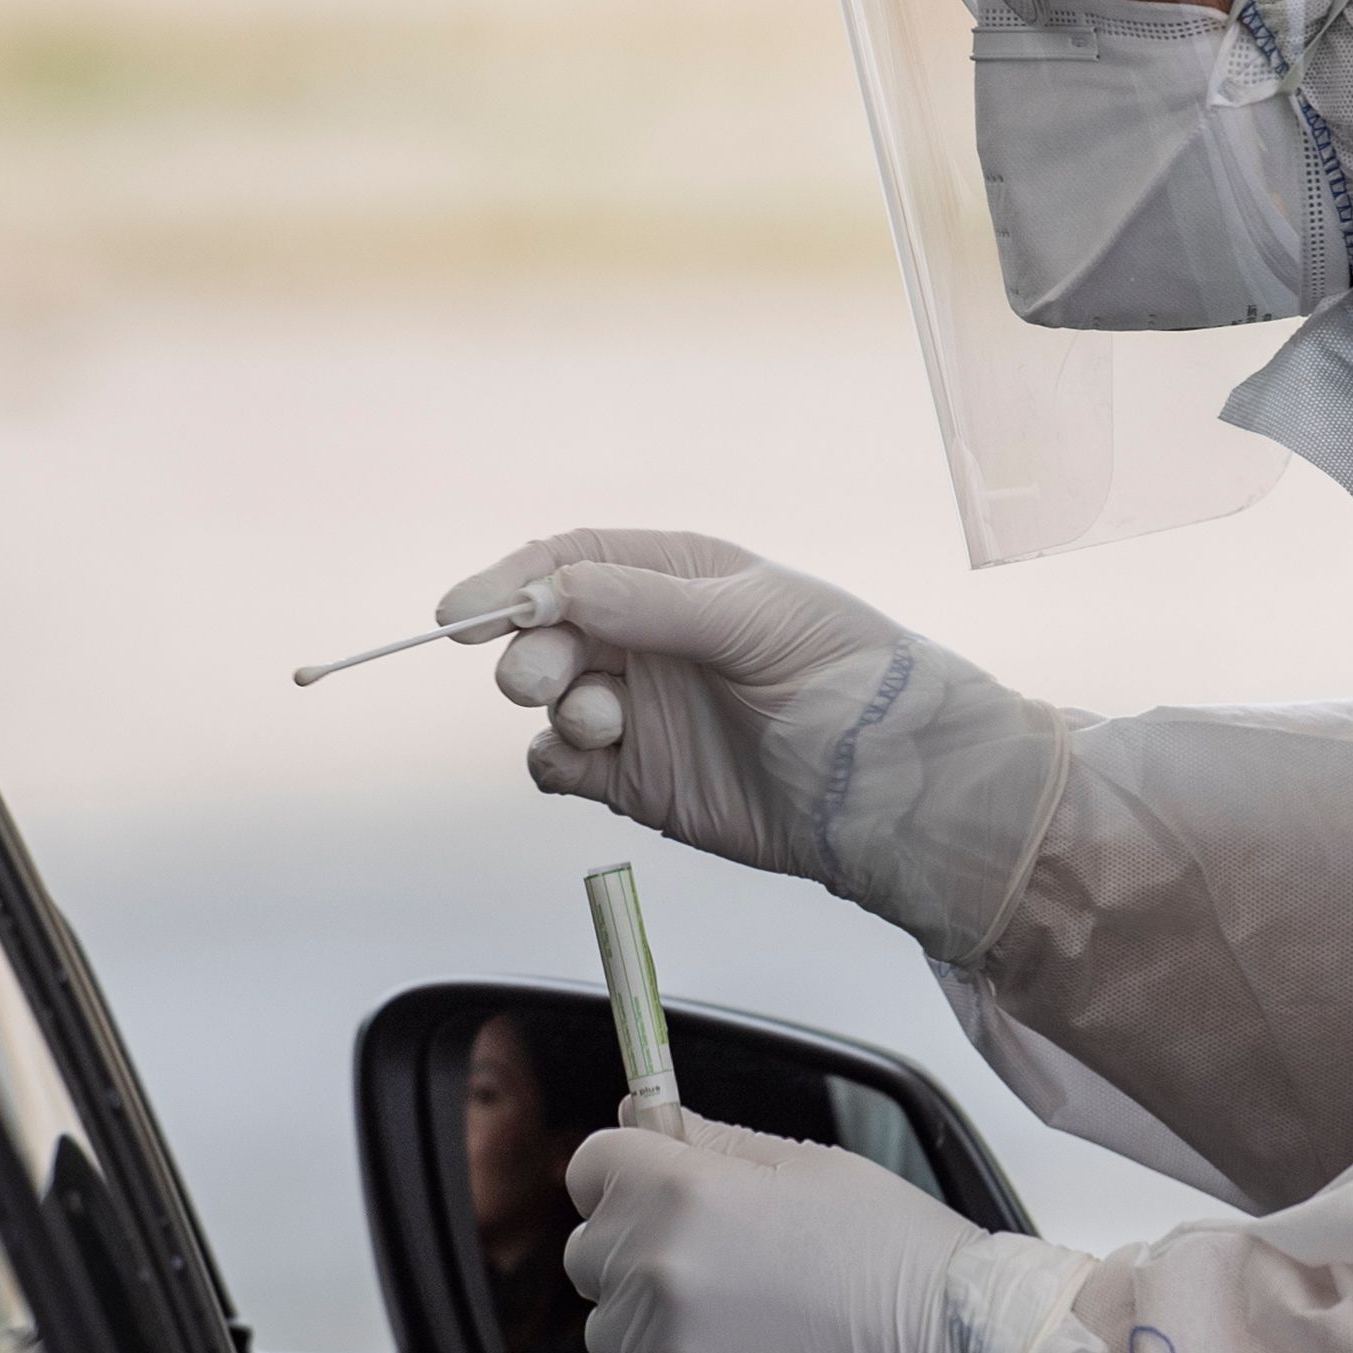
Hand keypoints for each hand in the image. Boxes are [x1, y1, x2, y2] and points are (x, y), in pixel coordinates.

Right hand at [438, 530, 1070, 963]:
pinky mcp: (636, 779)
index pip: (571, 561)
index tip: (460, 612)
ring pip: (548, 699)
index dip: (510, 579)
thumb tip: (550, 591)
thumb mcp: (754, 619)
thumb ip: (647, 604)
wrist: (893, 791)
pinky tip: (585, 759)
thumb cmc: (849, 678)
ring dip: (552, 704)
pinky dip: (554, 760)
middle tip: (536, 675)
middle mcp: (649, 637)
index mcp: (678, 575)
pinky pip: (559, 763)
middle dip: (526, 646)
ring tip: (601, 720)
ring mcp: (639, 709)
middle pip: (544, 629)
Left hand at [563, 1113, 987, 1352]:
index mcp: (683, 1191)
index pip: (593, 1167)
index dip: (630, 1175)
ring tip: (749, 1329)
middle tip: (729, 1267)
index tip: (663, 1192)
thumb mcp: (811, 1167)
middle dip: (643, 1250)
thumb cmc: (904, 1259)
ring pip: (610, 1329)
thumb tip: (637, 1117)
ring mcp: (659, 1352)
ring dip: (657, 1327)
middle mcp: (656, 1269)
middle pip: (593, 1251)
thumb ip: (709, 1140)